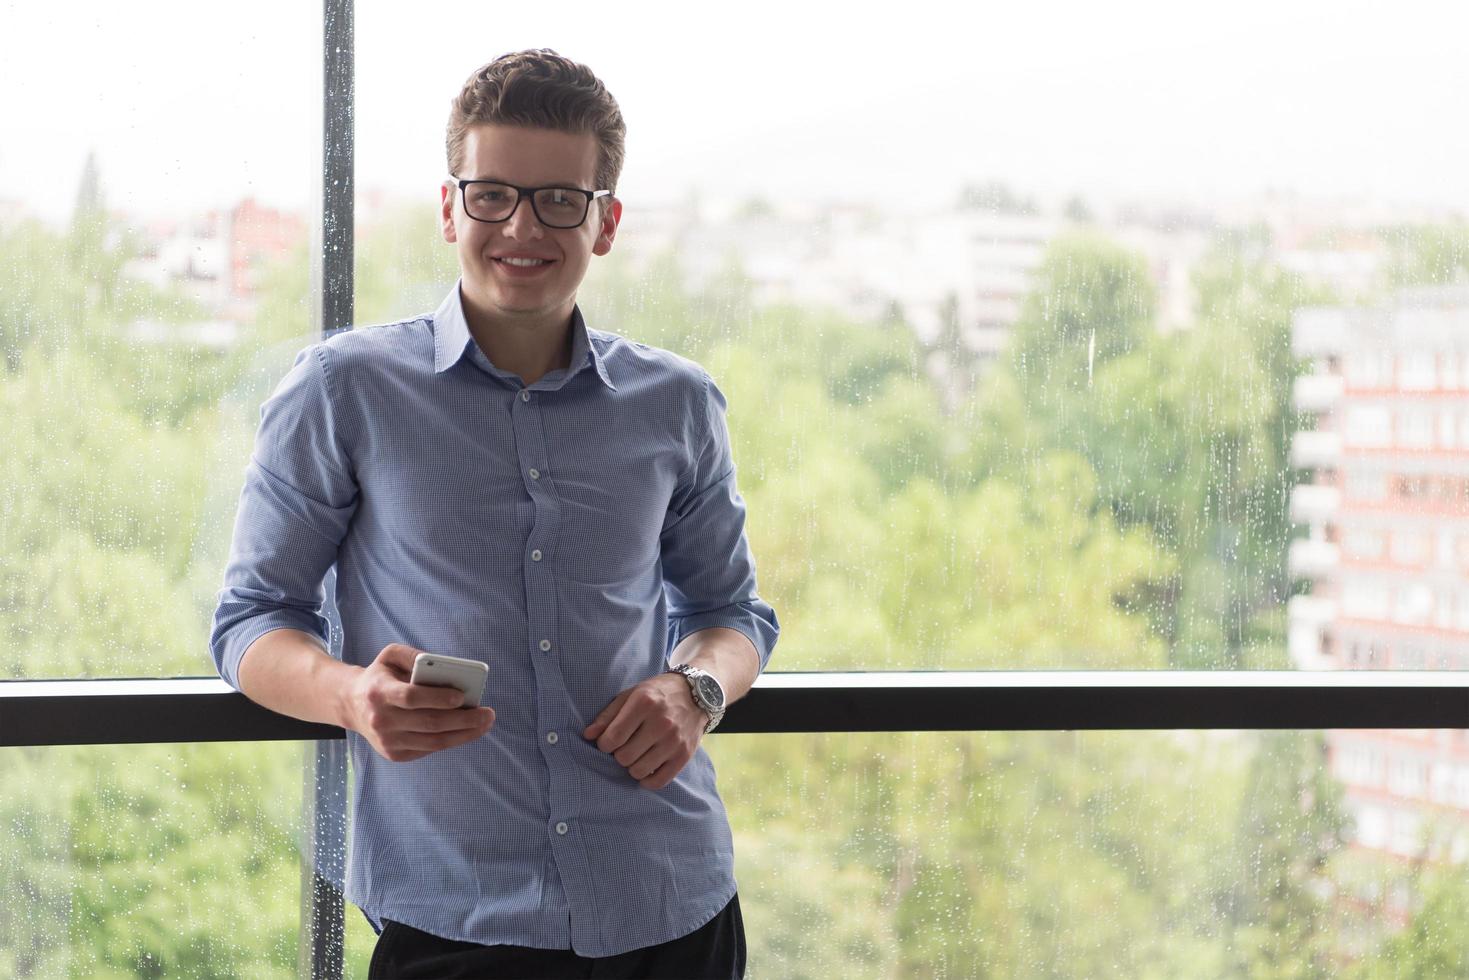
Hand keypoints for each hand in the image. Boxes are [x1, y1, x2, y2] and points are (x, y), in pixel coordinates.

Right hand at [343, 643, 494, 762]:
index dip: (437, 698)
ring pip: (433, 742)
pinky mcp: (394, 754)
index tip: (461, 696)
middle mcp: (381, 719)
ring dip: (464, 734)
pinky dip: (451, 740)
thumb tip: (443, 666)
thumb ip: (414, 655)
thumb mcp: (390, 655)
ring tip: (484, 724)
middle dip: (463, 719)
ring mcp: (387, 741)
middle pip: (429, 723)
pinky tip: (467, 731)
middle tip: (487, 714)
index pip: (411, 698)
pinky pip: (429, 749)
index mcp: (379, 692)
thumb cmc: (380, 676)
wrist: (352, 704)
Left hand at [584, 673, 705, 789]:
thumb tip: (588, 735)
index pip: (613, 738)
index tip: (608, 741)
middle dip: (618, 755)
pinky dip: (647, 780)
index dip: (604, 744)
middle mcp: (661, 722)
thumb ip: (608, 715)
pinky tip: (646, 768)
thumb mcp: (631, 695)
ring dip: (632, 766)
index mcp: (644, 703)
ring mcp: (674, 741)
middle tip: (625, 746)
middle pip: (624, 757)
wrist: (698, 694)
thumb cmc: (657, 694)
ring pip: (638, 771)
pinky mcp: (684, 755)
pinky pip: (658, 781)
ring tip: (637, 754)